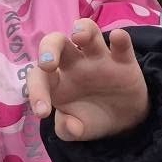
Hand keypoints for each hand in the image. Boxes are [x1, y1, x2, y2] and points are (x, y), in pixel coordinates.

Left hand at [27, 20, 147, 141]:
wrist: (125, 123)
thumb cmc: (91, 119)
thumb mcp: (77, 131)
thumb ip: (67, 130)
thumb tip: (68, 124)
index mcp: (57, 81)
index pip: (39, 76)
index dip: (36, 91)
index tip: (43, 113)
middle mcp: (74, 64)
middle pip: (56, 42)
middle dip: (49, 48)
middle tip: (48, 64)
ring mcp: (99, 59)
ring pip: (88, 32)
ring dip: (83, 29)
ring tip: (79, 37)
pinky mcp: (123, 61)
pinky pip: (121, 44)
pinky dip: (120, 38)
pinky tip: (117, 37)